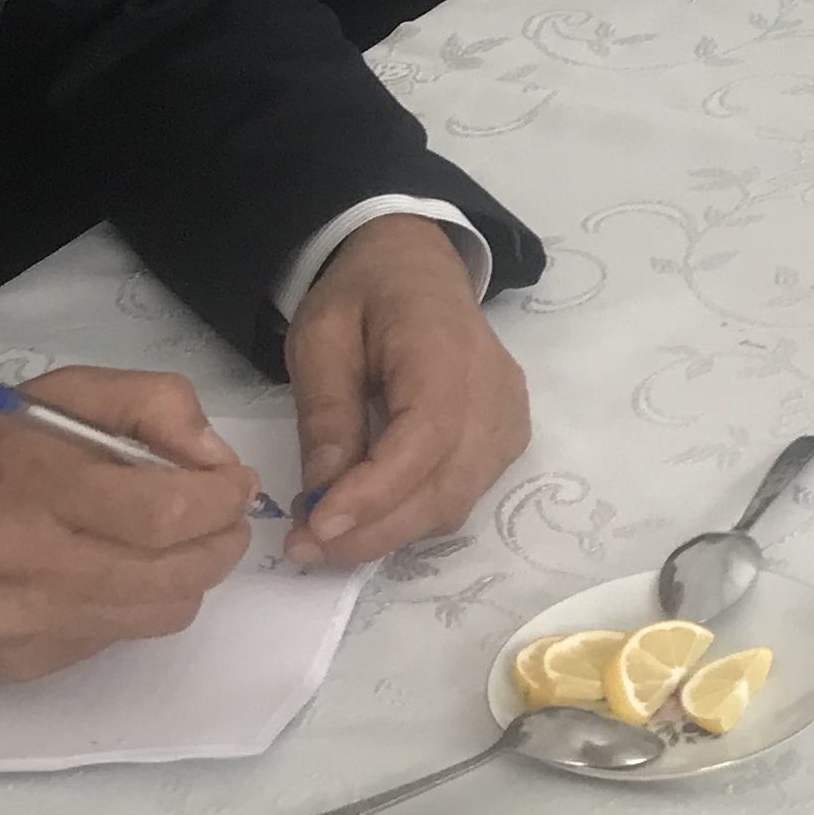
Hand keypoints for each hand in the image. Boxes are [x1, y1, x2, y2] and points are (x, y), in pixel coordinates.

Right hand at [0, 366, 255, 682]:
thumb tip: (213, 457)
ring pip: (160, 616)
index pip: (167, 509)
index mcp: (34, 484)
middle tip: (222, 518)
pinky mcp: (20, 666)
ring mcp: (24, 625)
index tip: (233, 483)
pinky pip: (116, 640)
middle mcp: (29, 564)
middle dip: (222, 542)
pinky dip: (135, 606)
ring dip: (189, 578)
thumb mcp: (46, 398)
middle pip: (177, 573)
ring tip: (176, 546)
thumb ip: (144, 405)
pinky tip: (112, 574)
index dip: (221, 499)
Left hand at [284, 213, 527, 568]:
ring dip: (390, 531)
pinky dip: (415, 516)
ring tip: (325, 532)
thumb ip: (327, 412)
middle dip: (373, 529)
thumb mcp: (320, 337)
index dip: (374, 492)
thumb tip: (323, 495)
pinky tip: (370, 510)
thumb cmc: (363, 296)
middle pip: (446, 484)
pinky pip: (463, 495)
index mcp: (445, 346)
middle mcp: (494, 388)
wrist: (417, 269)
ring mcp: (509, 416)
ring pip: (456, 501)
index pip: (425, 437)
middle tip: (304, 546)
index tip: (315, 525)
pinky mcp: (508, 437)